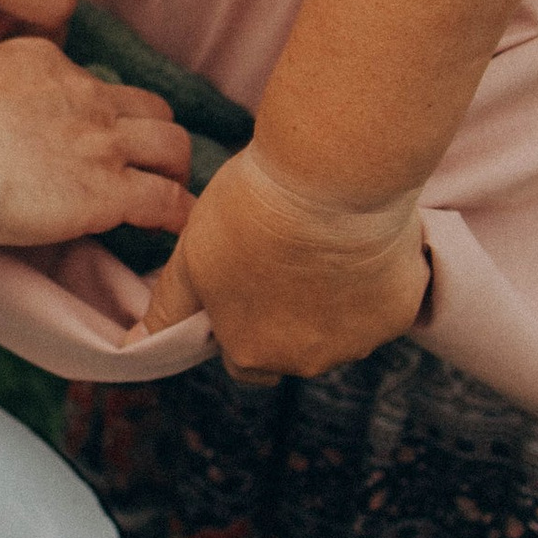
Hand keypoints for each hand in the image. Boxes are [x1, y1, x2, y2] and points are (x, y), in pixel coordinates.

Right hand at [0, 36, 190, 250]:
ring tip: (171, 192)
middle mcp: (83, 93)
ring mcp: (101, 141)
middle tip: (146, 162)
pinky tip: (177, 231)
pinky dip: (181, 215)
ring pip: (172, 145)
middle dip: (153, 133)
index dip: (96, 112)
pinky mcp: (109, 191)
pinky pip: (169, 201)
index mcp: (43, 61)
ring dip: (176, 169)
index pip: (89, 82)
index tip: (89, 136)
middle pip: (148, 106)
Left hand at [142, 147, 428, 380]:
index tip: (244, 280)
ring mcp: (360, 340)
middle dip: (287, 315)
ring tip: (322, 240)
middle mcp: (308, 361)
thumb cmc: (251, 211)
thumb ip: (168, 308)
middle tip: (284, 255)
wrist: (332, 177)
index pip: (240, 357)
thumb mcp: (191, 256)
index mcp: (252, 354)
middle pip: (292, 347)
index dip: (238, 320)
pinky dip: (373, 281)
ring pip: (340, 328)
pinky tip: (358, 238)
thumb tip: (137, 345)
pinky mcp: (401, 312)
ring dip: (331, 299)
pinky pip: (383, 305)